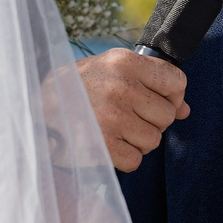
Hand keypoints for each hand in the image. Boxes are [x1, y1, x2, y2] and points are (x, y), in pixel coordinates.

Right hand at [77, 49, 187, 172]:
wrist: (37, 108)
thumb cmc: (80, 87)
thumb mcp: (112, 72)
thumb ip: (151, 85)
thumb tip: (185, 111)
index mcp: (124, 62)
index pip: (176, 82)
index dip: (172, 96)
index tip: (155, 101)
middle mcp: (121, 87)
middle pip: (167, 115)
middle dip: (151, 121)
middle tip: (127, 117)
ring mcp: (111, 117)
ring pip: (153, 140)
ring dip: (138, 141)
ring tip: (114, 130)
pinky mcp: (102, 145)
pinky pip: (136, 160)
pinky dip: (124, 158)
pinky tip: (107, 144)